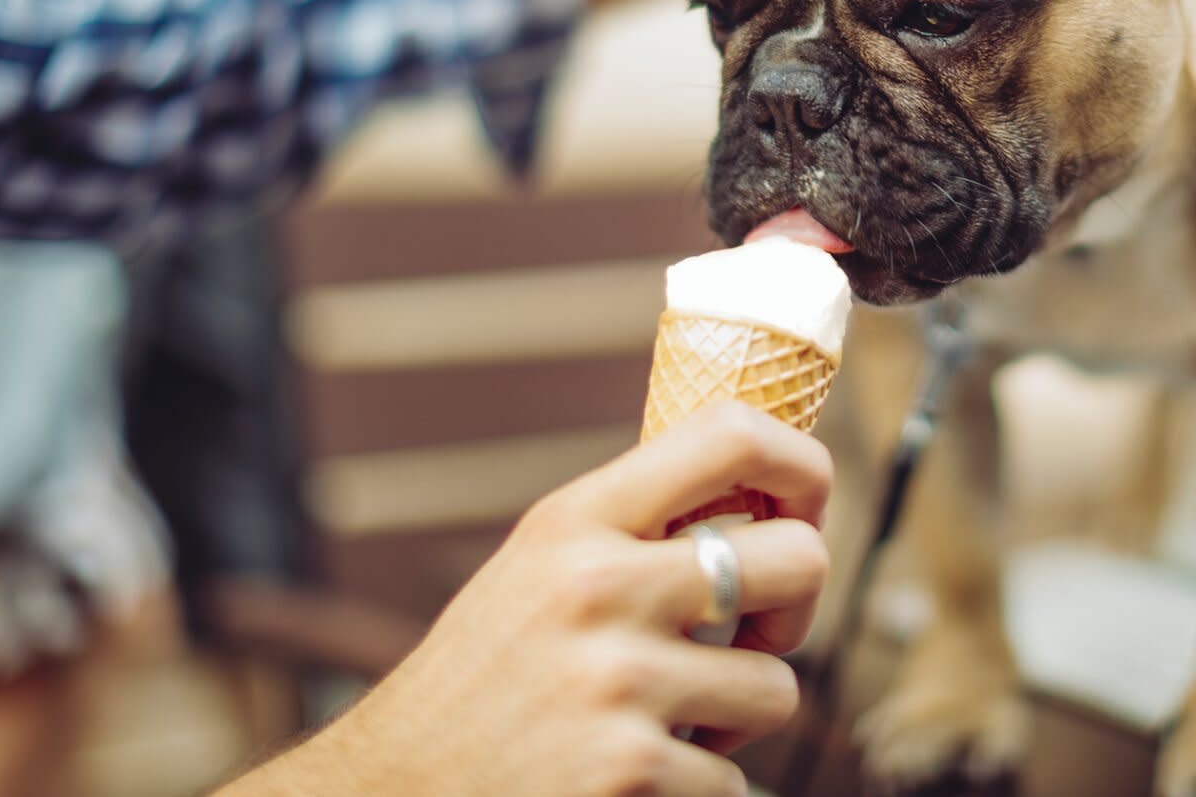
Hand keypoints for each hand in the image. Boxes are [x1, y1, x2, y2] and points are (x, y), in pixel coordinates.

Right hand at [226, 404, 831, 795]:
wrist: (391, 793)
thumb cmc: (486, 680)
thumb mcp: (542, 567)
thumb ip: (637, 526)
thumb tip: (772, 493)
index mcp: (577, 519)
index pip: (732, 435)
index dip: (801, 465)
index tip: (804, 507)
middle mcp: (599, 585)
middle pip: (799, 558)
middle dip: (793, 610)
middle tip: (752, 637)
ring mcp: (617, 681)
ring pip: (778, 688)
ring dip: (735, 720)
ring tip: (664, 721)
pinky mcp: (628, 770)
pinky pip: (732, 780)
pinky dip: (693, 790)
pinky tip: (631, 780)